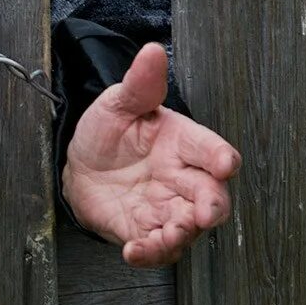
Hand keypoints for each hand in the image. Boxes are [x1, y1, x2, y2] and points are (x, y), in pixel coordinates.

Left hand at [60, 42, 240, 267]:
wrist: (79, 164)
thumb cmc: (109, 132)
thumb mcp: (119, 103)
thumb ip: (140, 83)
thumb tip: (152, 51)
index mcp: (181, 142)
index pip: (210, 149)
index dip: (220, 156)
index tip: (226, 163)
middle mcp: (181, 178)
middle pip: (210, 196)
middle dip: (212, 206)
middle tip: (205, 214)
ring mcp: (165, 207)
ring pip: (187, 228)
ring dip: (181, 235)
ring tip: (166, 237)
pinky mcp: (144, 230)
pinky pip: (156, 248)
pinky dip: (150, 253)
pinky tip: (134, 251)